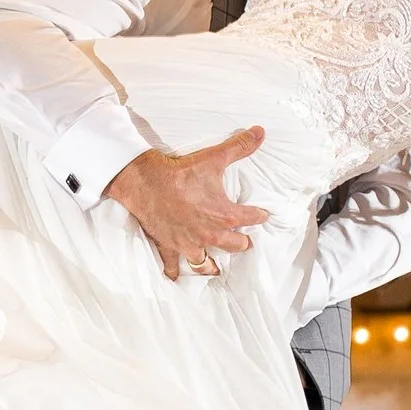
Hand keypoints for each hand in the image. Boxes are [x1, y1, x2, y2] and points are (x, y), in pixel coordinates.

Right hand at [103, 128, 270, 279]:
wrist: (147, 182)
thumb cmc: (181, 172)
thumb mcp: (213, 158)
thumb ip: (239, 146)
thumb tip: (260, 132)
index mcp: (225, 216)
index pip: (251, 218)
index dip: (259, 215)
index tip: (263, 215)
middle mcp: (210, 235)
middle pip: (234, 245)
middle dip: (241, 243)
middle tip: (244, 241)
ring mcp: (189, 244)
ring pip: (206, 264)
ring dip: (212, 265)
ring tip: (216, 268)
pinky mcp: (169, 246)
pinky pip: (172, 266)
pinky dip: (174, 272)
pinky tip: (175, 277)